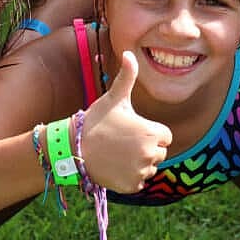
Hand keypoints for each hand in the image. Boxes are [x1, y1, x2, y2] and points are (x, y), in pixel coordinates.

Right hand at [79, 51, 171, 191]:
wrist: (73, 149)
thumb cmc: (96, 121)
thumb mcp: (114, 99)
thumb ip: (126, 76)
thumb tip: (129, 52)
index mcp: (152, 133)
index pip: (165, 136)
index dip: (151, 132)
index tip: (133, 129)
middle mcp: (150, 155)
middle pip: (159, 153)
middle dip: (146, 148)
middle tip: (123, 142)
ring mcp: (140, 172)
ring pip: (149, 168)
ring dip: (139, 163)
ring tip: (118, 153)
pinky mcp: (131, 186)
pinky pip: (139, 181)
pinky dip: (130, 177)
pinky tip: (115, 166)